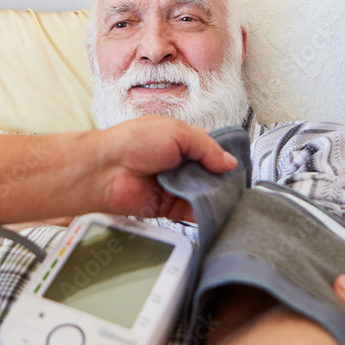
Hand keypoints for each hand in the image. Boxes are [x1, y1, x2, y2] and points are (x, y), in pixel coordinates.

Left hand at [87, 116, 238, 221]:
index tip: (237, 165)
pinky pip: (192, 211)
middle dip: (220, 179)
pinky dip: (203, 212)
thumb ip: (206, 147)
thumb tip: (229, 162)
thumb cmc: (132, 142)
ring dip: (213, 195)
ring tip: (225, 196)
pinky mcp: (168, 206)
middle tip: (234, 184)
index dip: (223, 157)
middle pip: (209, 174)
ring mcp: (172, 184)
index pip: (209, 149)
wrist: (106, 170)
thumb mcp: (176, 132)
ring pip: (203, 193)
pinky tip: (213, 209)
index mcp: (178, 140)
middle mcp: (176, 163)